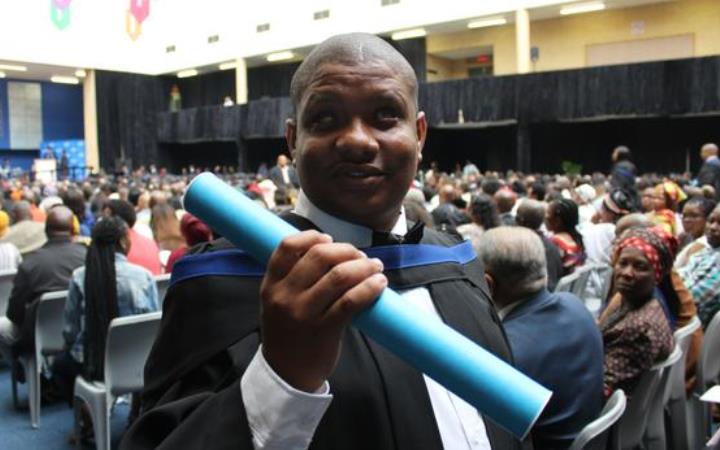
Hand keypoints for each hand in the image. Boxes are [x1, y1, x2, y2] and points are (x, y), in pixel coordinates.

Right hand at [260, 230, 386, 391]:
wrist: (287, 374)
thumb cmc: (288, 333)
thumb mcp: (277, 303)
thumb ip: (293, 279)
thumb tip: (333, 252)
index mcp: (271, 286)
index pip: (286, 247)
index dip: (311, 237)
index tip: (329, 239)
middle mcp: (285, 297)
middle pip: (319, 256)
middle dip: (346, 250)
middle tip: (360, 255)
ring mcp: (304, 313)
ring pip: (339, 276)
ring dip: (363, 266)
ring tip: (375, 267)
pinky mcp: (324, 330)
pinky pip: (351, 301)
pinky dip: (369, 288)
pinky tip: (379, 284)